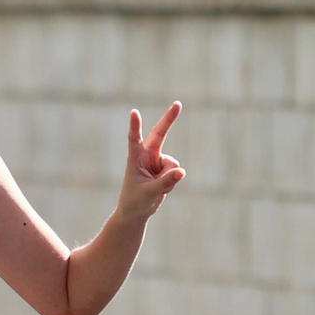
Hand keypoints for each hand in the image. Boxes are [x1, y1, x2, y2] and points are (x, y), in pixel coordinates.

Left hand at [117, 102, 185, 221]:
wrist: (137, 211)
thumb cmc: (135, 201)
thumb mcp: (149, 193)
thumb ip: (165, 182)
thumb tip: (181, 171)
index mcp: (134, 158)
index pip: (134, 140)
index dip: (135, 126)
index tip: (133, 112)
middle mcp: (146, 156)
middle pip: (160, 134)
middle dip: (169, 119)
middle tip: (178, 103)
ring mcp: (157, 161)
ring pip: (173, 164)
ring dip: (169, 179)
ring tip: (155, 188)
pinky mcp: (165, 168)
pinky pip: (176, 173)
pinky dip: (172, 183)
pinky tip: (162, 188)